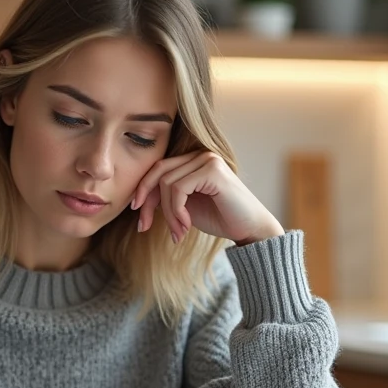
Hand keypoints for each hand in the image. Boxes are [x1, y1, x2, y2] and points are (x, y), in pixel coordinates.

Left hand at [130, 151, 283, 245]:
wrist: (249, 230)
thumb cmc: (220, 218)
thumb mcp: (185, 207)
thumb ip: (166, 196)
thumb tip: (139, 197)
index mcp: (193, 160)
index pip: (158, 170)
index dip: (143, 191)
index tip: (137, 215)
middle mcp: (201, 155)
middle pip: (158, 172)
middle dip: (147, 202)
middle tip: (143, 227)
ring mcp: (208, 160)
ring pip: (167, 184)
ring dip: (168, 214)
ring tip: (178, 232)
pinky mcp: (212, 170)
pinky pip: (178, 189)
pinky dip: (176, 212)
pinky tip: (185, 227)